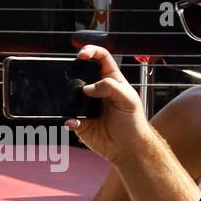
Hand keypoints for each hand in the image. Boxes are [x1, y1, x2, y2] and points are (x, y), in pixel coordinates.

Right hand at [64, 46, 155, 166]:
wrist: (127, 148)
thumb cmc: (133, 123)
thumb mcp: (128, 99)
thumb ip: (110, 87)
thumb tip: (87, 87)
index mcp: (111, 81)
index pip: (101, 59)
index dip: (91, 52)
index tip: (82, 54)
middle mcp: (97, 91)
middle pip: (81, 74)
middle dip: (73, 73)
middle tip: (69, 76)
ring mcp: (86, 106)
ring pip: (70, 96)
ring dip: (68, 99)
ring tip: (74, 104)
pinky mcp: (79, 121)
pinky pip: (68, 117)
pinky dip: (69, 120)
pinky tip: (75, 122)